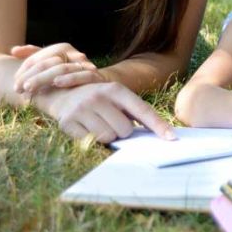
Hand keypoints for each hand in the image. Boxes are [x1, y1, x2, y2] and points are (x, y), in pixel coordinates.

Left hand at [11, 43, 104, 97]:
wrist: (99, 82)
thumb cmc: (70, 74)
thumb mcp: (52, 64)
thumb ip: (34, 55)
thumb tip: (13, 50)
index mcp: (62, 49)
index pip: (38, 57)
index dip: (24, 70)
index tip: (15, 84)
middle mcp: (73, 54)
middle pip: (49, 62)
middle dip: (31, 75)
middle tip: (18, 88)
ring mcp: (85, 64)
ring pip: (62, 68)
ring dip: (44, 77)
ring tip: (30, 87)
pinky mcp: (95, 76)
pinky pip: (83, 75)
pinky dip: (70, 78)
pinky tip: (57, 83)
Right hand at [33, 80, 175, 143]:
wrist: (60, 93)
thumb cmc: (97, 99)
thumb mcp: (115, 97)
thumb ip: (133, 112)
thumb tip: (158, 134)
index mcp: (116, 89)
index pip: (142, 110)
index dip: (158, 125)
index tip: (171, 138)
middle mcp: (99, 97)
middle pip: (125, 130)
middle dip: (122, 131)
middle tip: (110, 121)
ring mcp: (82, 109)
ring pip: (109, 137)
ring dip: (107, 136)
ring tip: (98, 123)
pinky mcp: (68, 122)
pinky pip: (91, 142)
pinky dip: (92, 139)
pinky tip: (86, 127)